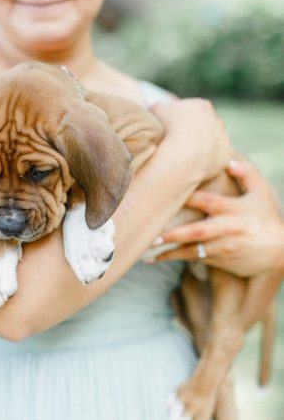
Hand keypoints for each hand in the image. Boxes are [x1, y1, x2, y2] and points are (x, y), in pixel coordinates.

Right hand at [149, 98, 231, 181]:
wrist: (185, 154)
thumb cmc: (170, 129)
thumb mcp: (157, 112)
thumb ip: (156, 106)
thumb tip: (151, 103)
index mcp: (202, 106)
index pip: (191, 111)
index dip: (179, 119)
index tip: (170, 128)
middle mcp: (217, 120)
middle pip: (204, 125)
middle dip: (193, 132)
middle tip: (177, 142)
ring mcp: (223, 139)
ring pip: (211, 142)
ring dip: (201, 147)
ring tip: (184, 155)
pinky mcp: (225, 157)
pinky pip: (215, 159)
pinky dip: (206, 162)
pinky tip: (192, 165)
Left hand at [149, 159, 283, 277]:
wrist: (279, 253)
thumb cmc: (267, 218)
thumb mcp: (262, 193)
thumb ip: (247, 174)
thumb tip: (228, 160)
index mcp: (234, 210)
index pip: (209, 201)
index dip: (189, 198)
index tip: (168, 192)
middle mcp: (226, 229)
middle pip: (198, 231)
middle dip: (176, 233)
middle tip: (154, 233)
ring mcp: (222, 247)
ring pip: (193, 249)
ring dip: (170, 249)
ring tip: (148, 247)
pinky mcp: (219, 260)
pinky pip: (193, 258)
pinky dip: (174, 257)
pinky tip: (153, 258)